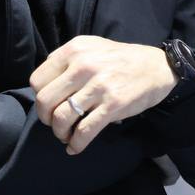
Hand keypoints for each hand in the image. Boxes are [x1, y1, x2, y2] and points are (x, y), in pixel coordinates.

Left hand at [30, 36, 177, 154]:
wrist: (157, 67)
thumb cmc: (121, 59)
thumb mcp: (92, 47)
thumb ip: (67, 59)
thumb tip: (44, 81)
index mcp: (74, 50)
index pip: (37, 80)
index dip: (39, 98)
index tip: (49, 106)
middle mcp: (83, 66)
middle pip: (44, 101)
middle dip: (46, 119)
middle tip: (55, 123)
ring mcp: (99, 86)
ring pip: (61, 118)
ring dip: (59, 133)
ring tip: (66, 135)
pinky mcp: (113, 105)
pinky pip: (85, 131)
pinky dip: (76, 144)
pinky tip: (75, 148)